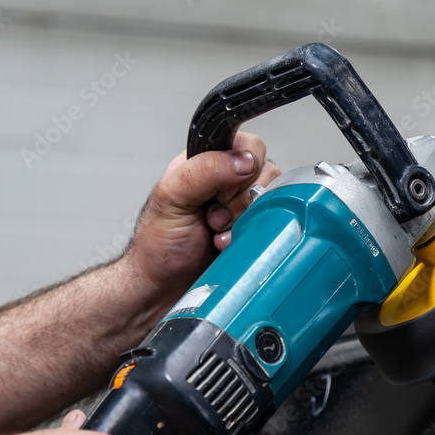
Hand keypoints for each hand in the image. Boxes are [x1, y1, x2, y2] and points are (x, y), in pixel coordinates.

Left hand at [126, 132, 280, 300]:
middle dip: (238, 200)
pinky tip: (230, 243)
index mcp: (207, 161)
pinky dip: (253, 236)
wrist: (164, 289)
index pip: (245, 145)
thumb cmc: (159, 244)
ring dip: (243, 220)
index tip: (218, 192)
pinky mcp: (257, 229)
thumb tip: (243, 160)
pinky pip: (275, 223)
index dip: (239, 168)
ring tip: (217, 231)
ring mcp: (246, 205)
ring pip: (272, 197)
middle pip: (264, 171)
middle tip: (212, 215)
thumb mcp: (172, 197)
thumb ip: (203, 170)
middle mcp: (230, 179)